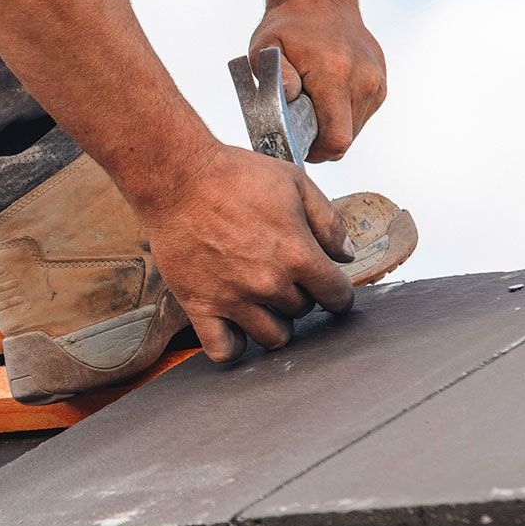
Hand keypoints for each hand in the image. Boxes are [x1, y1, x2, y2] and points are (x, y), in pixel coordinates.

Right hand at [129, 141, 356, 361]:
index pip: (337, 296)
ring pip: (272, 337)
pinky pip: (224, 349)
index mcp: (297, 254)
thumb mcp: (295, 183)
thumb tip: (346, 255)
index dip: (338, 291)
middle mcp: (269, 283)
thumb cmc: (233, 176)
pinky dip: (235, 346)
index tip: (329, 287)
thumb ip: (329, 222)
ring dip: (275, 322)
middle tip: (285, 275)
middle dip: (301, 295)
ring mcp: (233, 298)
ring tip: (264, 301)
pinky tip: (236, 327)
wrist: (178, 178)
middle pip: (303, 312)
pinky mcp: (200, 305)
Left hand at [249, 0, 386, 161]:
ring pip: (354, 129)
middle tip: (298, 123)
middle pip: (346, 138)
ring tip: (312, 104)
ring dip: (332, 127)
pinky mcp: (381, 83)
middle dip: (321, 140)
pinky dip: (343, 114)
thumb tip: (291, 100)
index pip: (337, 139)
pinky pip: (361, 115)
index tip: (298, 144)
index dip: (316, 152)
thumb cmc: (288, 27)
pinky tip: (327, 95)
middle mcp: (364, 79)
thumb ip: (277, 77)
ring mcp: (377, 81)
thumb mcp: (266, 47)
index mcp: (335, 73)